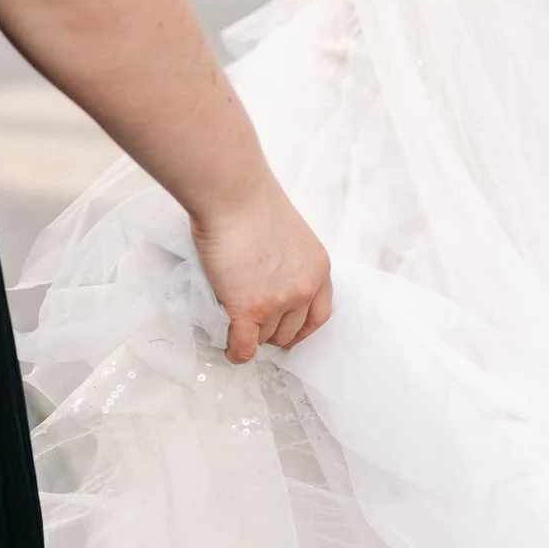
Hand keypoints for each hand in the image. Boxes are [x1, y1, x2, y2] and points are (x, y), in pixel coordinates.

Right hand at [189, 176, 333, 364]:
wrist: (233, 195)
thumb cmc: (251, 204)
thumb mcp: (291, 236)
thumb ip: (289, 264)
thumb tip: (271, 285)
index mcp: (319, 269)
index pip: (319, 315)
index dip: (301, 329)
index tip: (288, 334)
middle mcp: (304, 289)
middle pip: (290, 331)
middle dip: (271, 332)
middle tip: (252, 325)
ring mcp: (277, 301)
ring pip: (264, 338)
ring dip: (249, 335)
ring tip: (234, 323)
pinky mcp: (248, 309)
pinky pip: (244, 346)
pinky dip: (236, 352)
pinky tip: (229, 347)